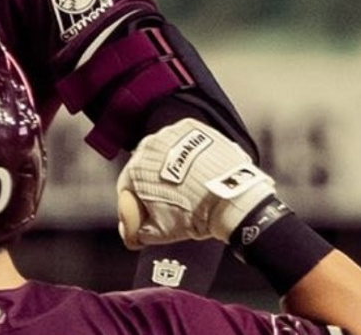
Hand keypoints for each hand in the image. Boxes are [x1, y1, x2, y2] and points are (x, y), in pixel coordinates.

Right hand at [117, 119, 275, 248]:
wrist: (232, 198)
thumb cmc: (197, 214)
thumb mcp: (161, 232)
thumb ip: (138, 231)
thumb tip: (133, 232)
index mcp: (135, 170)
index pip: (128, 188)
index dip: (136, 205)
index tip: (147, 215)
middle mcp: (149, 147)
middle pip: (146, 168)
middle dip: (154, 184)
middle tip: (170, 201)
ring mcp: (171, 134)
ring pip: (166, 152)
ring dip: (173, 166)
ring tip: (189, 185)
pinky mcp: (192, 128)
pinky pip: (185, 141)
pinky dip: (190, 153)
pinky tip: (199, 169)